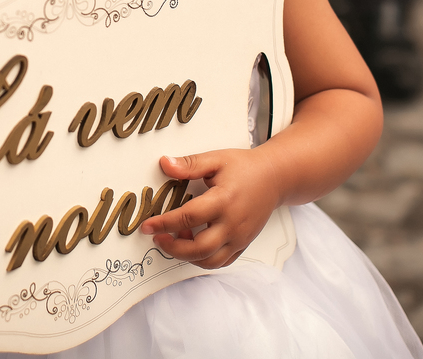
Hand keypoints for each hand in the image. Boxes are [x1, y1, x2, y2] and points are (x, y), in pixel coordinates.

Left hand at [139, 150, 280, 269]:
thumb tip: (164, 164)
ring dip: (187, 256)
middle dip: (173, 247)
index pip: (188, 217)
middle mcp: (233, 224)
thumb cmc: (245, 168)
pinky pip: (221, 262)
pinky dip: (203, 260)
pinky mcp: (243, 244)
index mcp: (224, 201)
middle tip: (157, 237)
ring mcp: (239, 237)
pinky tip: (193, 244)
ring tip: (175, 239)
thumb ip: (189, 164)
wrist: (274, 178)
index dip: (164, 223)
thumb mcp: (216, 159)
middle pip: (199, 248)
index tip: (147, 225)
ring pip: (210, 260)